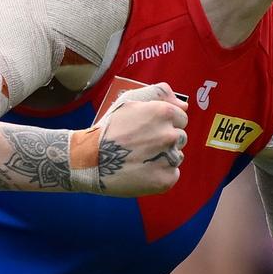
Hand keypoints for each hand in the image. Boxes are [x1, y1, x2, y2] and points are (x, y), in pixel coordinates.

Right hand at [91, 82, 189, 196]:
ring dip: (164, 158)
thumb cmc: (108, 128)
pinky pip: (173, 174)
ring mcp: (168, 159)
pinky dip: (161, 175)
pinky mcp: (164, 180)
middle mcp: (169, 135)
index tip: (148, 130)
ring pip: (177, 157)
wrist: (88, 159)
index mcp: (163, 113)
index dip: (165, 123)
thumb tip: (184, 105)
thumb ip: (159, 93)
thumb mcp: (129, 100)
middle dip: (165, 140)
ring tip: (141, 158)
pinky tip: (143, 171)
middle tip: (142, 145)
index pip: (182, 118)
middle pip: (180, 138)